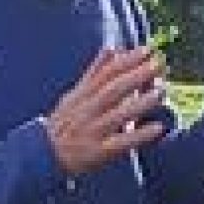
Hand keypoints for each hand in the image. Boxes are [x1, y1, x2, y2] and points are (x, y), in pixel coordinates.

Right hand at [45, 47, 168, 176]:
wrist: (42, 155)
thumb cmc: (66, 122)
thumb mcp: (75, 95)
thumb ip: (96, 72)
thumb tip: (112, 48)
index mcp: (82, 96)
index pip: (105, 74)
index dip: (126, 61)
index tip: (146, 50)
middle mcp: (87, 111)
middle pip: (111, 91)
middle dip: (135, 76)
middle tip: (158, 65)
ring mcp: (93, 132)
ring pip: (117, 115)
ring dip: (140, 103)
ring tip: (161, 92)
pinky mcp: (99, 152)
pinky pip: (121, 143)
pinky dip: (139, 135)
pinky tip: (158, 128)